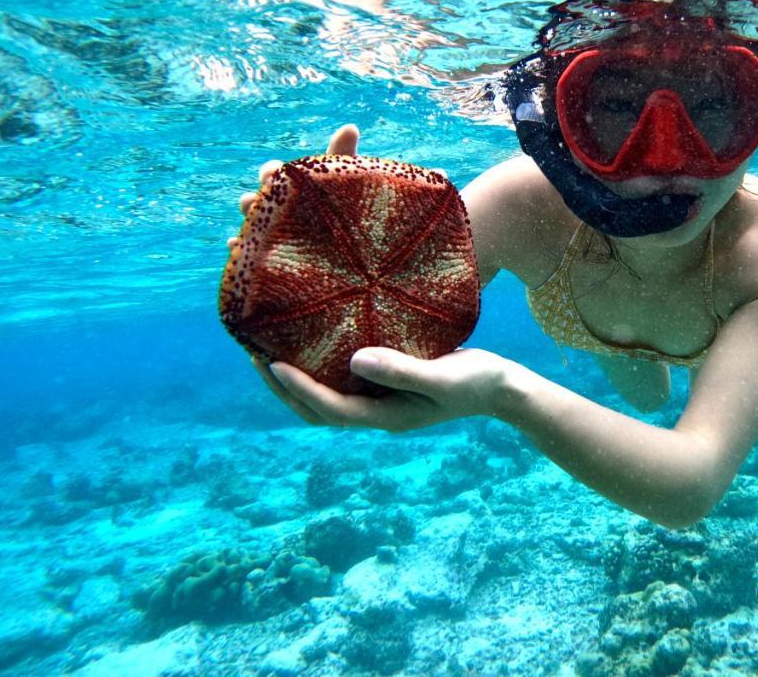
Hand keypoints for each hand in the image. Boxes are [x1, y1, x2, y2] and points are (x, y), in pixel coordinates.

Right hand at [227, 123, 360, 251]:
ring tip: (250, 218)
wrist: (362, 252)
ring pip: (255, 225)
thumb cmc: (355, 209)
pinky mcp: (276, 261)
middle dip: (258, 198)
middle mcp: (284, 211)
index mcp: (296, 190)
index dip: (271, 173)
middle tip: (256, 200)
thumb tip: (350, 126)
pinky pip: (252, 257)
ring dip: (249, 219)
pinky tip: (235, 243)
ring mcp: (279, 236)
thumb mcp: (348, 182)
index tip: (273, 172)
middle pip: (262, 201)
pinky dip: (242, 248)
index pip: (276, 175)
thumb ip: (343, 157)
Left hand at [252, 346, 513, 431]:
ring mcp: (381, 402)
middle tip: (254, 355)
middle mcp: (377, 412)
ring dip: (296, 381)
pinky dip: (320, 367)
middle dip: (284, 389)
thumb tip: (354, 360)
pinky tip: (312, 341)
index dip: (299, 389)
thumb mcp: (441, 375)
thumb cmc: (477, 381)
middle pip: (318, 411)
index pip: (331, 409)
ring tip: (270, 350)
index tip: (272, 364)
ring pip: (326, 398)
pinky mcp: (387, 385)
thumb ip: (401, 370)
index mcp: (386, 416)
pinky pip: (343, 381)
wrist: (502, 388)